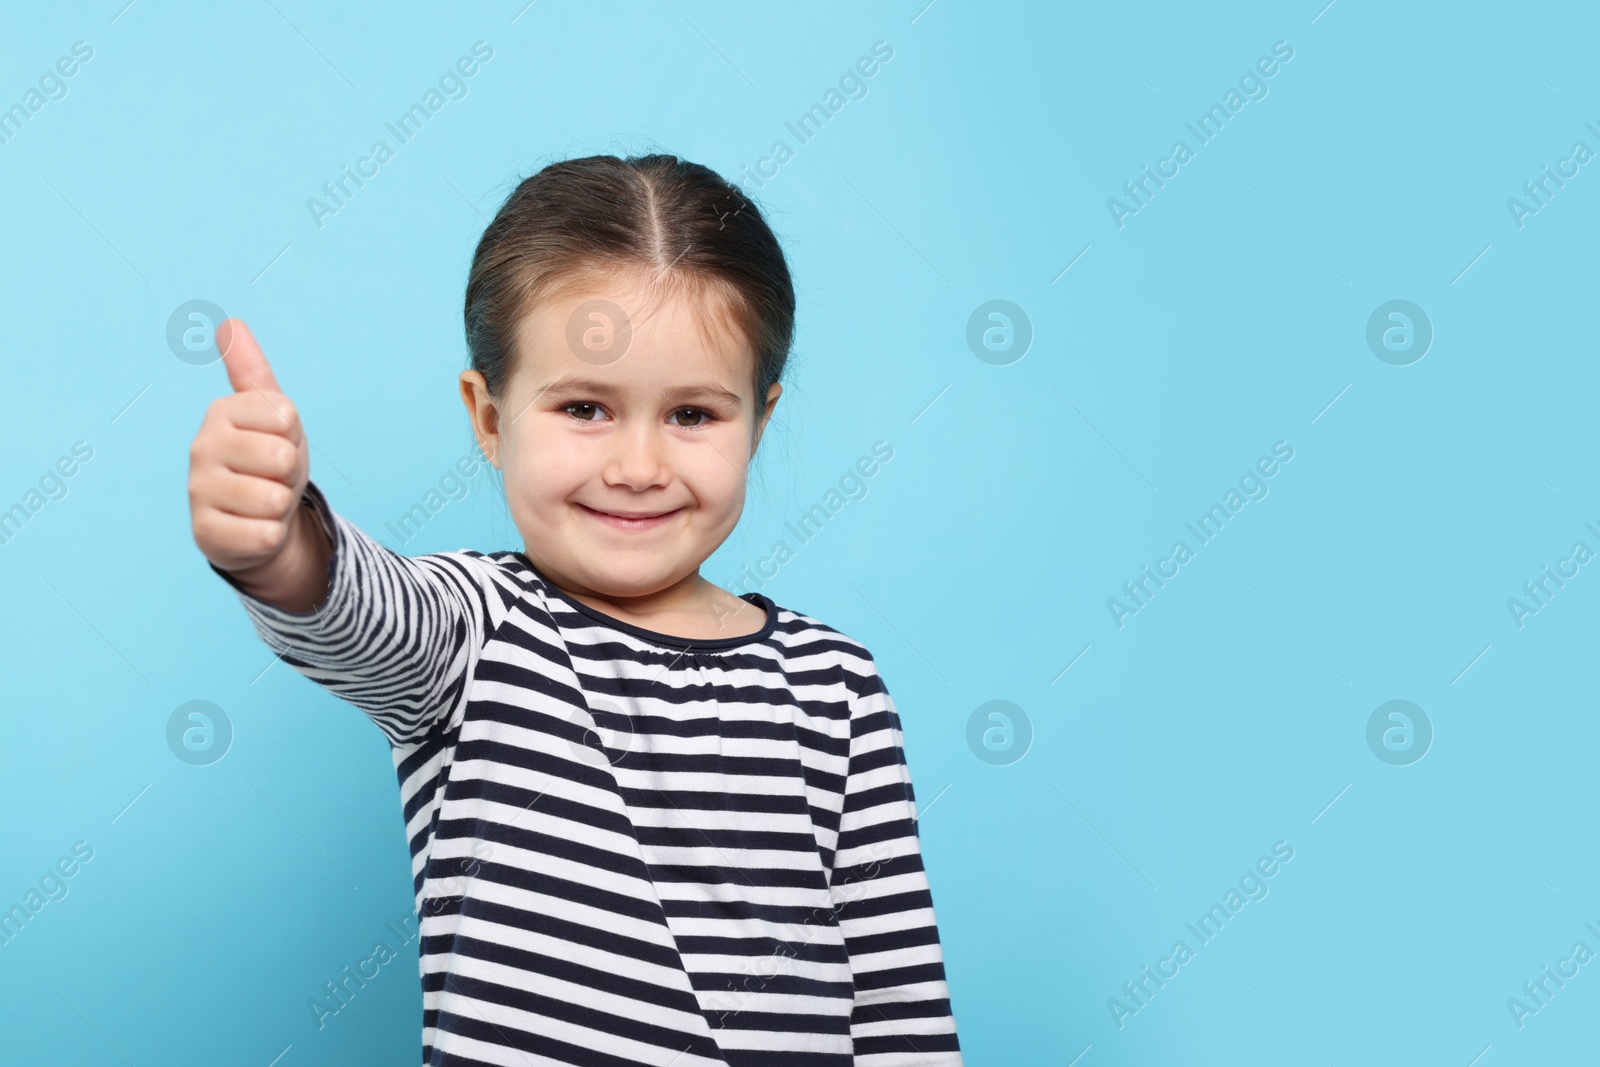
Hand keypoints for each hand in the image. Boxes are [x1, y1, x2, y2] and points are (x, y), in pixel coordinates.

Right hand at [188, 319, 312, 574]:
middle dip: (290, 475)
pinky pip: (265, 535)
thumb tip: (231, 324)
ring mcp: (198, 492)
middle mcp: (201, 449)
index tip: (278, 441)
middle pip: (281, 459)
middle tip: (273, 477)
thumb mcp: (273, 414)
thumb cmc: (268, 463)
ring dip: (281, 507)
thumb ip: (252, 372)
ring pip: (274, 500)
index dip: (293, 435)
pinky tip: (254, 529)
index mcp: (221, 413)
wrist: (257, 520)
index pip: (285, 417)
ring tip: (264, 502)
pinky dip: (271, 536)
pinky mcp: (205, 534)